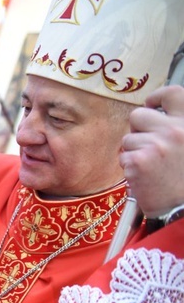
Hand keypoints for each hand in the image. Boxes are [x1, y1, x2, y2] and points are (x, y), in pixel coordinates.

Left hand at [120, 85, 183, 216]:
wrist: (183, 208)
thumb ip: (176, 127)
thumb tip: (155, 111)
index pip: (172, 94)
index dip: (157, 97)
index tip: (151, 105)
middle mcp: (175, 130)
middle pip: (138, 115)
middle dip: (138, 130)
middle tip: (148, 146)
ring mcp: (156, 144)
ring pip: (128, 139)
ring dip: (134, 151)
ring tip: (151, 167)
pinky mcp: (139, 160)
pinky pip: (124, 156)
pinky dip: (130, 167)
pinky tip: (144, 177)